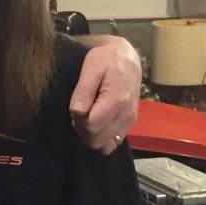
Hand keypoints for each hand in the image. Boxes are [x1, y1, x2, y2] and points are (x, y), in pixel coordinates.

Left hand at [69, 36, 140, 154]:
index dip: (78, 121)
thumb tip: (76, 112)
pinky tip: (96, 121)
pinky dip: (101, 137)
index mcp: (117, 100)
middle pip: (97, 140)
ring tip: (87, 118)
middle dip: (82, 131)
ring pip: (105, 146)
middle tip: (79, 113)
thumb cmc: (106, 59)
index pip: (92, 126)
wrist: (127, 58)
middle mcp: (126, 114)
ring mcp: (130, 121)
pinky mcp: (130, 123)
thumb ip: (83, 90)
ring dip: (91, 136)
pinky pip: (113, 142)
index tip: (75, 108)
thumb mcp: (91, 67)